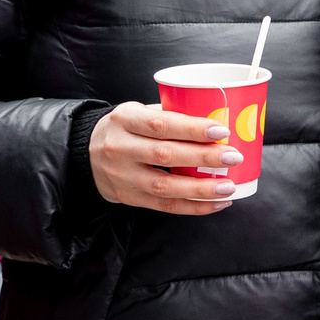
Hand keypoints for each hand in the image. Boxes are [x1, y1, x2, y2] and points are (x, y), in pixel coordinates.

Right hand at [88, 102, 240, 214]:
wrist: (86, 154)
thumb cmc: (125, 129)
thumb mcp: (138, 112)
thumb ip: (170, 115)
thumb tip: (217, 120)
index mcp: (125, 120)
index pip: (161, 124)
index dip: (192, 128)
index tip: (221, 130)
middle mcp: (119, 148)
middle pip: (165, 155)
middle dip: (203, 157)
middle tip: (233, 157)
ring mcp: (122, 176)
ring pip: (165, 186)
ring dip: (201, 189)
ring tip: (228, 186)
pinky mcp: (128, 197)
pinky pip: (165, 206)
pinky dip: (194, 207)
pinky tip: (217, 203)